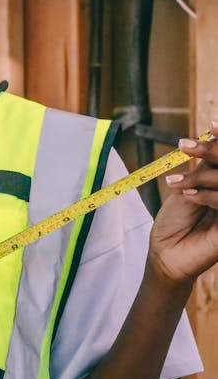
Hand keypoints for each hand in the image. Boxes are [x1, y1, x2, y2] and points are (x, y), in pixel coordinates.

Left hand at [149, 124, 217, 286]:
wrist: (166, 252)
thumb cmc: (175, 220)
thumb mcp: (188, 188)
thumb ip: (205, 168)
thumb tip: (213, 138)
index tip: (213, 125)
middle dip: (212, 151)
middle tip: (185, 146)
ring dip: (201, 177)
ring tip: (177, 182)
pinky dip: (207, 195)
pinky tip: (189, 195)